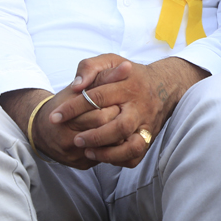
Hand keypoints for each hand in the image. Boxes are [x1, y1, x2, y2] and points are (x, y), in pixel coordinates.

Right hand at [0, 86, 119, 169]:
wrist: (42, 129)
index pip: (102, 115)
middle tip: (120, 111)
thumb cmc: (67, 101)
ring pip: (107, 147)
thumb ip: (105, 75)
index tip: (117, 101)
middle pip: (105, 130)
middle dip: (116, 119)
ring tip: (118, 123)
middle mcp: (68, 138)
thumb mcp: (83, 85)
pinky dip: (112, 146)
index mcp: (68, 115)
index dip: (114, 107)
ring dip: (118, 134)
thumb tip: (127, 66)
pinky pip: (104, 158)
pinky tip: (112, 136)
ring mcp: (74, 154)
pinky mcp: (80, 165)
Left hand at [48, 54, 207, 167]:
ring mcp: (146, 124)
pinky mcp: (149, 137)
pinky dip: (119, 160)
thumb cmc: (130, 74)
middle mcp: (139, 106)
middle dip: (95, 136)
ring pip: (132, 145)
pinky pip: (136, 155)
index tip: (55, 117)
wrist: (165, 85)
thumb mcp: (111, 60)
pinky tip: (102, 155)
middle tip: (76, 139)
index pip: (98, 97)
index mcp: (128, 85)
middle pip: (120, 126)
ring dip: (108, 153)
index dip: (73, 108)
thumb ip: (90, 67)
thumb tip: (76, 86)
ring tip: (88, 151)